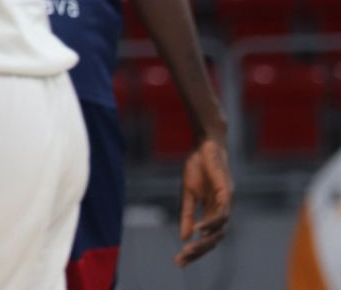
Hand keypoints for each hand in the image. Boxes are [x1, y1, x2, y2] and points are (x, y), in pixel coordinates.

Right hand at [176, 135, 231, 264]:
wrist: (205, 145)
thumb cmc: (198, 167)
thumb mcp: (188, 194)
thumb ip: (188, 215)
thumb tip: (185, 237)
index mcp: (213, 212)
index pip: (206, 237)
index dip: (195, 250)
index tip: (180, 261)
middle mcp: (222, 211)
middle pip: (214, 239)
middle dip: (199, 251)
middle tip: (182, 259)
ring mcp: (226, 203)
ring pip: (219, 231)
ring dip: (204, 242)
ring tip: (189, 250)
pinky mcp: (227, 192)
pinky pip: (221, 213)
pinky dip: (211, 223)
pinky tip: (199, 230)